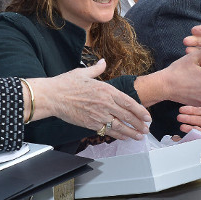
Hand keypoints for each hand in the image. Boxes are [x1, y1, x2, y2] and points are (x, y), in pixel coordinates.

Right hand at [30, 60, 150, 139]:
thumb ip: (97, 69)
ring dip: (132, 132)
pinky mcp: (91, 124)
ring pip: (120, 126)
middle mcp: (105, 103)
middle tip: (147, 129)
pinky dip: (118, 135)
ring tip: (139, 136)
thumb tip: (103, 62)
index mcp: (106, 90)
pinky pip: (108, 131)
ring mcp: (98, 115)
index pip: (129, 102)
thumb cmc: (66, 84)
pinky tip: (124, 137)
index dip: (140, 111)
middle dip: (139, 124)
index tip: (148, 116)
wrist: (52, 96)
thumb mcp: (83, 72)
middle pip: (127, 116)